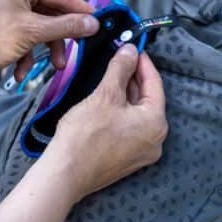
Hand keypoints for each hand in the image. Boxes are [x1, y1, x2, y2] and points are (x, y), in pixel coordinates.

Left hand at [0, 0, 99, 79]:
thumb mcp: (33, 33)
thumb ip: (65, 26)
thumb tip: (92, 23)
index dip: (79, 10)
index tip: (97, 21)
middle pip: (49, 13)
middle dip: (58, 38)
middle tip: (72, 53)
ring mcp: (2, 9)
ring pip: (36, 28)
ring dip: (44, 50)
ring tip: (52, 67)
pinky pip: (22, 36)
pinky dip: (25, 54)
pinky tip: (19, 71)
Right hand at [43, 44, 167, 201]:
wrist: (65, 173)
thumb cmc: (86, 134)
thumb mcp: (105, 94)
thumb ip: (121, 68)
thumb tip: (129, 50)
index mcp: (156, 123)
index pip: (155, 83)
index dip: (143, 62)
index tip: (133, 47)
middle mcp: (156, 140)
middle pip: (148, 99)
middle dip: (134, 78)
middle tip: (121, 59)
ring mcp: (142, 152)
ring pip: (138, 114)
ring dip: (126, 94)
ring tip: (112, 76)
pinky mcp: (127, 159)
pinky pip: (130, 128)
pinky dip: (122, 112)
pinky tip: (108, 101)